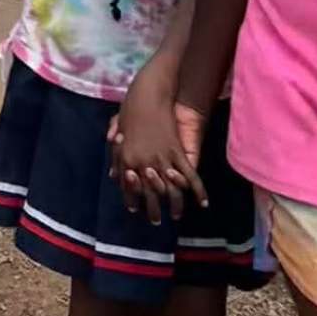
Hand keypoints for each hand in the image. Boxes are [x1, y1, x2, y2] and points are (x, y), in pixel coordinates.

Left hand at [108, 80, 208, 222]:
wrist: (152, 93)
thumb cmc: (132, 106)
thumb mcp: (119, 127)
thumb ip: (116, 151)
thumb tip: (113, 174)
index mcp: (125, 157)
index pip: (128, 186)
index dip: (132, 199)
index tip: (134, 209)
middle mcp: (142, 162)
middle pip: (149, 194)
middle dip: (153, 210)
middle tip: (156, 222)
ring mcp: (161, 159)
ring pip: (170, 190)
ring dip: (175, 205)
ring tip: (176, 216)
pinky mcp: (178, 153)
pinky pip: (190, 176)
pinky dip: (198, 190)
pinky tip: (203, 203)